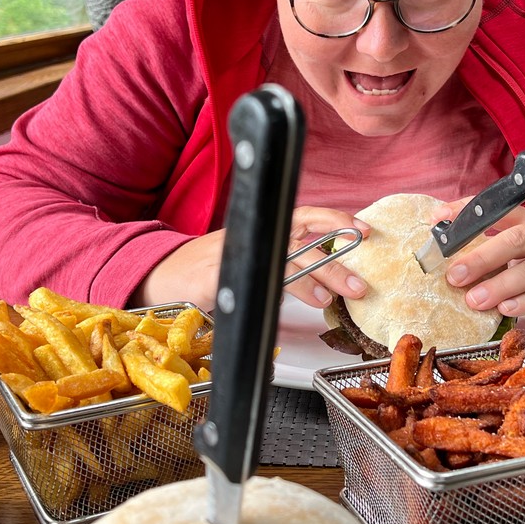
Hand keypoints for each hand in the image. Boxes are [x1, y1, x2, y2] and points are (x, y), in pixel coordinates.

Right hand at [134, 206, 370, 311]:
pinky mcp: (213, 277)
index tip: (365, 230)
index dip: (335, 220)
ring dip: (308, 282)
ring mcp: (232, 255)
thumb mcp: (251, 258)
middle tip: (359, 284)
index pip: (305, 217)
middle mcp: (251, 236)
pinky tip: (279, 306)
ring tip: (329, 299)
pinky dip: (265, 296)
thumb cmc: (207, 269)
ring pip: (280, 263)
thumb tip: (327, 282)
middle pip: (300, 242)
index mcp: (262, 229)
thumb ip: (286, 265)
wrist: (159, 274)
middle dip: (333, 263)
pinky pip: (248, 284)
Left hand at [433, 201, 524, 317]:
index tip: (438, 218)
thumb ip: (498, 240)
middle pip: (516, 241)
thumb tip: (451, 248)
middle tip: (455, 274)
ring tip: (474, 299)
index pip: (498, 209)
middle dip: (483, 257)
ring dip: (501, 286)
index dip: (467, 212)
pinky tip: (506, 308)